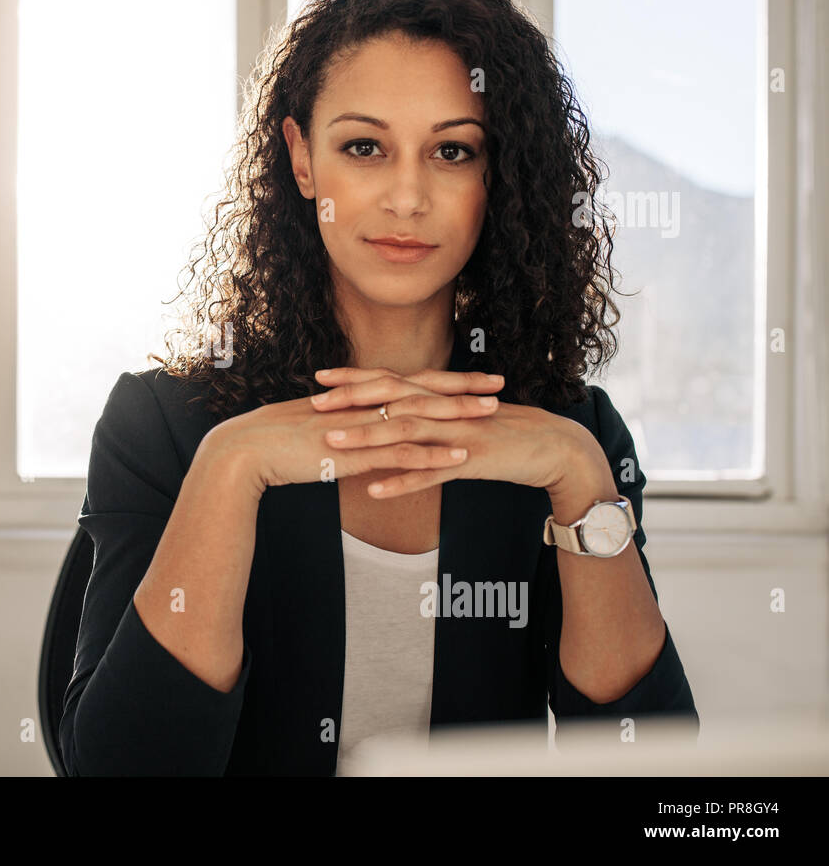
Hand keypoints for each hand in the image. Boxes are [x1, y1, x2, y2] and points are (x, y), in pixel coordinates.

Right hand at [200, 367, 505, 493]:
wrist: (245, 450)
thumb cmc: (272, 444)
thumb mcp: (312, 431)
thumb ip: (337, 428)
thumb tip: (351, 432)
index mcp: (352, 397)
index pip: (405, 382)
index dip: (440, 380)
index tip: (469, 378)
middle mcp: (360, 404)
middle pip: (420, 390)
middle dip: (461, 387)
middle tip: (497, 384)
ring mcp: (358, 426)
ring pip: (418, 416)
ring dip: (456, 415)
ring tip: (491, 415)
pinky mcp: (353, 451)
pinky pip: (400, 451)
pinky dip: (432, 453)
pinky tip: (459, 456)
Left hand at [310, 367, 597, 496]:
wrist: (556, 448)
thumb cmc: (506, 435)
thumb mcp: (463, 422)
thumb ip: (432, 419)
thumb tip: (397, 419)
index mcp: (441, 397)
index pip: (391, 381)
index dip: (354, 379)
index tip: (319, 379)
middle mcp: (446, 409)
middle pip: (390, 400)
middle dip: (350, 402)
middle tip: (312, 405)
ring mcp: (457, 433)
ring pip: (404, 434)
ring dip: (366, 439)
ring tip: (331, 444)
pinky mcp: (472, 460)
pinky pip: (431, 473)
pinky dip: (402, 481)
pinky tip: (374, 491)